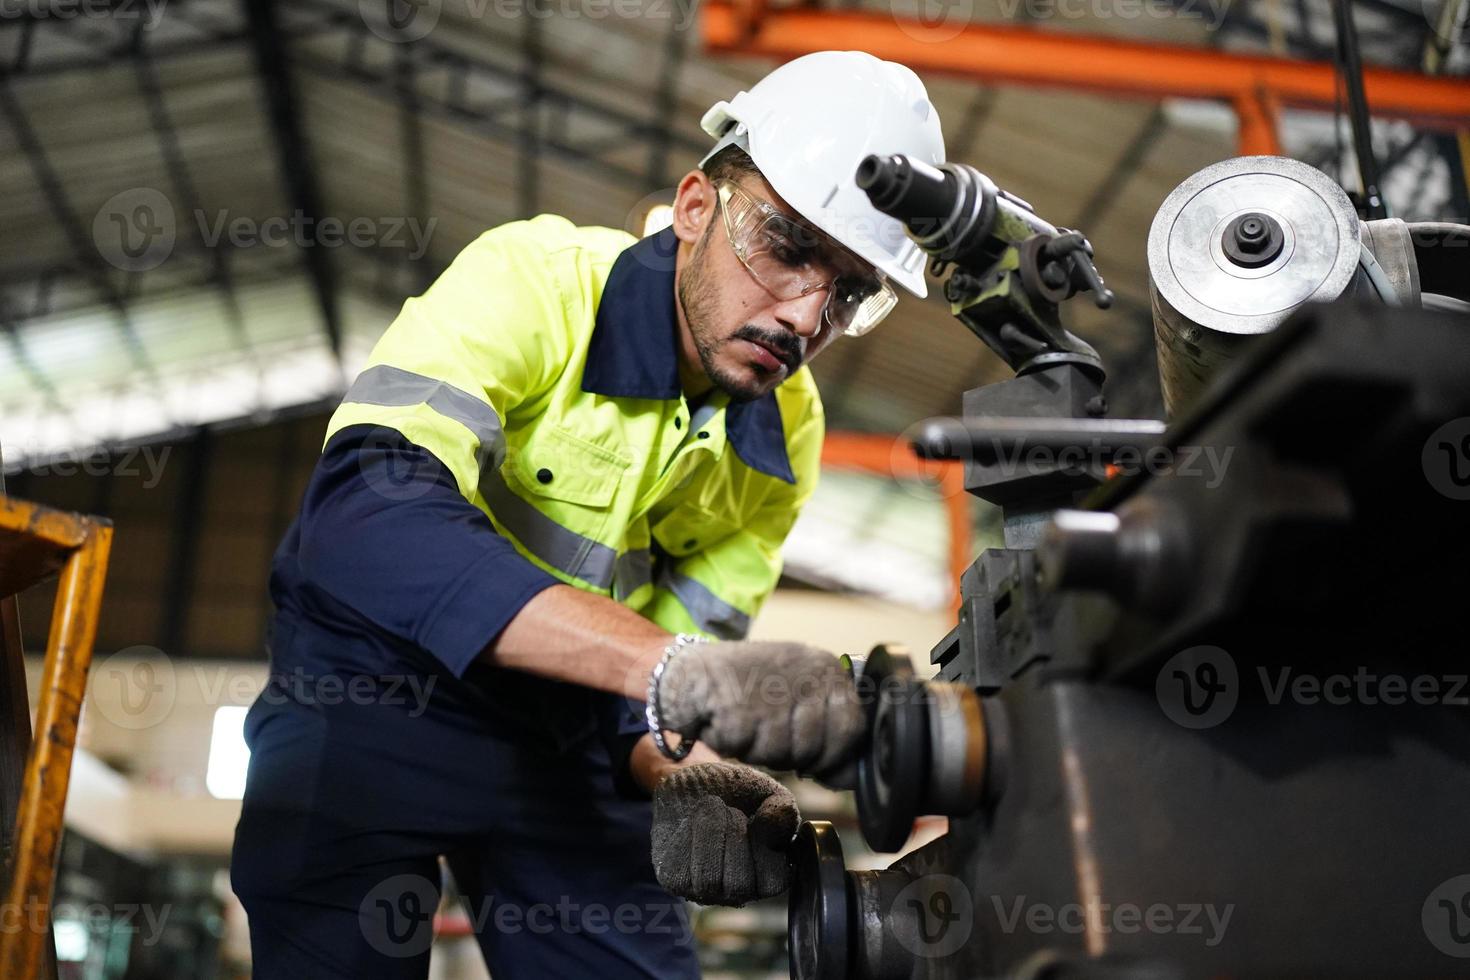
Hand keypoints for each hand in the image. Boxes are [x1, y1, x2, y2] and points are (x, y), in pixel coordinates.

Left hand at [651, 762, 797, 905]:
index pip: (772, 884)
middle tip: (731, 810)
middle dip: (734, 837)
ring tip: (710, 808)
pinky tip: (689, 822)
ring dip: (709, 834)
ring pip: (707, 881)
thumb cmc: (737, 789)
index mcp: (765, 875)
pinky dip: (685, 838)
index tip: (754, 818)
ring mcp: (702, 888)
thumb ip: (783, 811)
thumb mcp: (769, 792)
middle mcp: (735, 891)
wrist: (694, 775)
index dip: (763, 848)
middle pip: (738, 886)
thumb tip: (772, 830)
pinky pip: (679, 873)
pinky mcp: (673, 879)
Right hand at [657, 640, 863, 774]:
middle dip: (788, 754)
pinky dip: (729, 744)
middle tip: (763, 732)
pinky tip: (722, 720)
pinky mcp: (737, 705)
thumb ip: (827, 734)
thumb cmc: (746, 691)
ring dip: (756, 749)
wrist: (688, 668)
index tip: (810, 757)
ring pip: (780, 752)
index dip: (831, 754)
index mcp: (824, 667)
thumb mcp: (796, 703)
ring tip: (743, 723)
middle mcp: (803, 671)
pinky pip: (744, 749)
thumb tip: (848, 779)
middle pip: (814, 747)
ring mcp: (770, 687)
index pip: (851, 727)